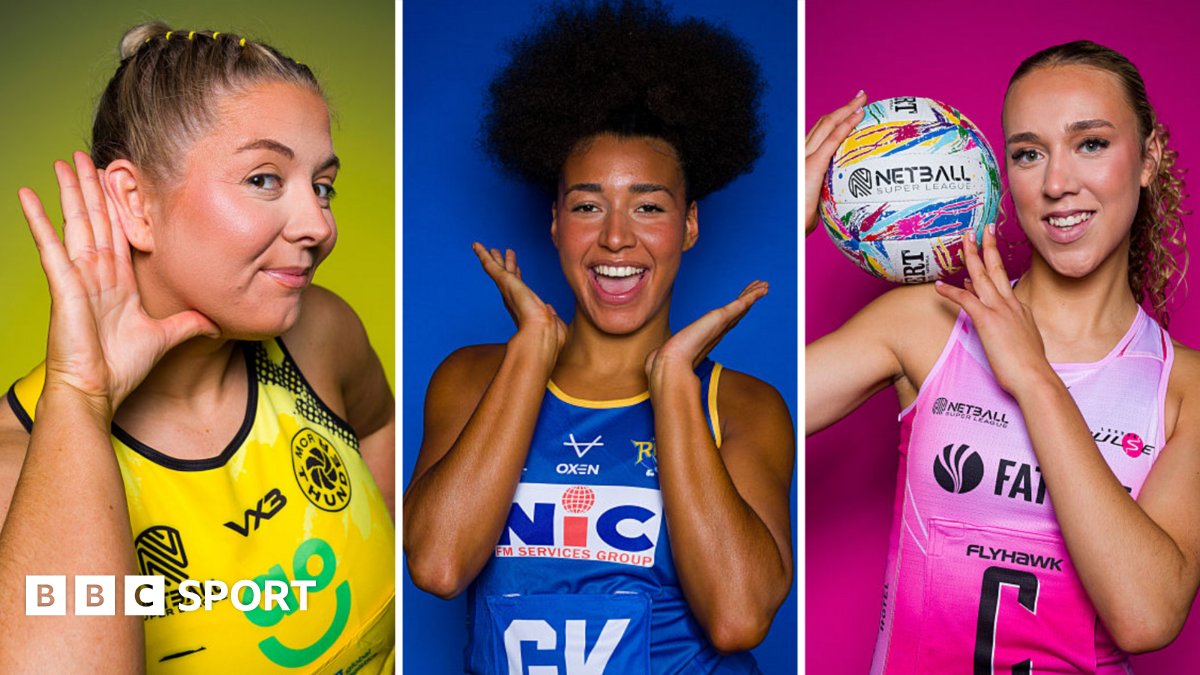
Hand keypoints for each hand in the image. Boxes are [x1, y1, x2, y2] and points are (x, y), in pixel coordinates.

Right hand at [21, 151, 217, 415]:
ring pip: (76, 223)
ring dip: (70, 191)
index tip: (116, 180)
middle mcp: (97, 274)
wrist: (98, 390)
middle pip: (95, 220)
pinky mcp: (63, 285)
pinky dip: (39, 220)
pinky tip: (27, 195)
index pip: (118, 233)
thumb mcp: (164, 338)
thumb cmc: (122, 368)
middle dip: (92, 187)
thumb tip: (214, 322)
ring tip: (64, 162)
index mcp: (118, 282)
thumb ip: (188, 326)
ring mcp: (78, 277)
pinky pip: (49, 246)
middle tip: (86, 156)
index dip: (116, 206)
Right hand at [472, 243, 566, 355]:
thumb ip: (551, 314)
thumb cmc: (549, 333)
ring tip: (492, 249)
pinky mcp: (503, 281)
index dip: (518, 276)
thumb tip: (550, 308)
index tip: (518, 269)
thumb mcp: (552, 321)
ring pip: (497, 269)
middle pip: (506, 276)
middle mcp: (511, 297)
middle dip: (505, 264)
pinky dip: (482, 254)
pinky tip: (476, 245)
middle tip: (500, 253)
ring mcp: (506, 289)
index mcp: (522, 306)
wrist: (541, 331)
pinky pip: (490, 265)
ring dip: (494, 258)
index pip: (519, 287)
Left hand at [645, 281, 768, 380]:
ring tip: (764, 285)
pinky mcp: (721, 318)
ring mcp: (721, 326)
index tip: (742, 304)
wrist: (670, 365)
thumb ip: (666, 353)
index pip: (725, 321)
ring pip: (742, 307)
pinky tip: (760, 289)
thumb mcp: (668, 353)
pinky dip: (752, 296)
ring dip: (753, 295)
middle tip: (759, 290)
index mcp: (707, 338)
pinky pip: (741, 304)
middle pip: (738, 313)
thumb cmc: (667, 363)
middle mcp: (718, 332)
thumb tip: (652, 361)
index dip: (735, 312)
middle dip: (748, 300)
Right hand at [805, 91, 866, 237]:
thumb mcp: (813, 212)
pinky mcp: (812, 165)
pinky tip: (859, 116)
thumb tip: (842, 208)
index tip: (850, 113)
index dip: (834, 122)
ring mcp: (804, 158)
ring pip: (827, 125)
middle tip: (860, 98)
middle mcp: (800, 156)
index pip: (818, 137)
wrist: (783, 231)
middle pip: (822, 125)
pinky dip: (847, 125)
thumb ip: (825, 202)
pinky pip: (833, 140)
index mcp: (800, 164)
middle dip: (842, 108)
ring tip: (863, 100)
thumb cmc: (795, 227)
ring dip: (847, 110)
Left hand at [933, 225, 1053, 394]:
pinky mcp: (988, 321)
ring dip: (972, 255)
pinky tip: (938, 285)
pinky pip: (966, 300)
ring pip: (983, 276)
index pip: (1001, 283)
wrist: (1035, 378)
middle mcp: (1011, 305)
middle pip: (997, 268)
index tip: (980, 258)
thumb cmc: (1028, 367)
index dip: (988, 269)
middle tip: (981, 227)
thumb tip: (994, 314)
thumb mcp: (1021, 340)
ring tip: (963, 238)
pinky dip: (951, 291)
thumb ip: (1009, 324)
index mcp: (1020, 309)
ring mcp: (1000, 311)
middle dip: (988, 245)